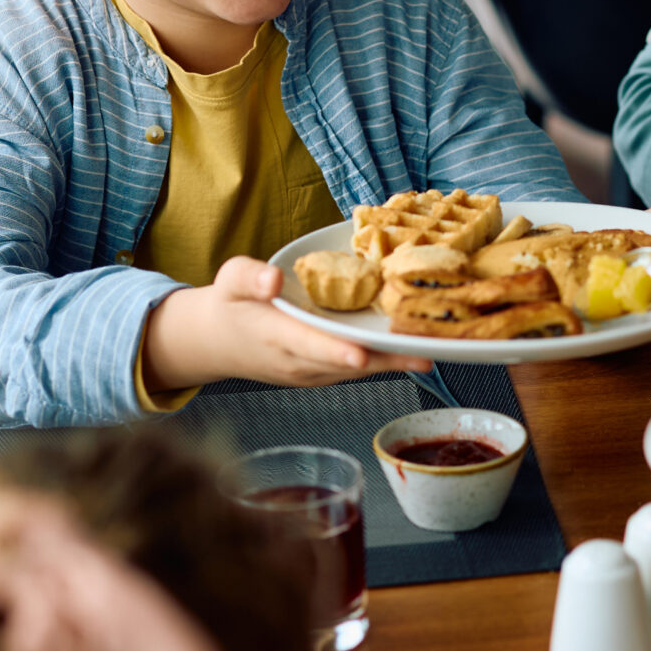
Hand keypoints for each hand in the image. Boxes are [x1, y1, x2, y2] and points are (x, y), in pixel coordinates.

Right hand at [140, 256, 431, 391]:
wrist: (219, 341)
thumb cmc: (229, 304)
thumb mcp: (228, 281)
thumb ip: (249, 277)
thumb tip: (272, 280)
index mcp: (273, 335)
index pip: (306, 345)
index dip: (335, 350)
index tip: (361, 354)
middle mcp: (296, 361)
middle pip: (345, 362)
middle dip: (384, 360)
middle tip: (424, 353)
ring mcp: (310, 372)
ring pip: (356, 369)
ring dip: (393, 362)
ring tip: (432, 350)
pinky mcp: (322, 373)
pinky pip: (356, 369)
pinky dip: (384, 361)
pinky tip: (413, 350)